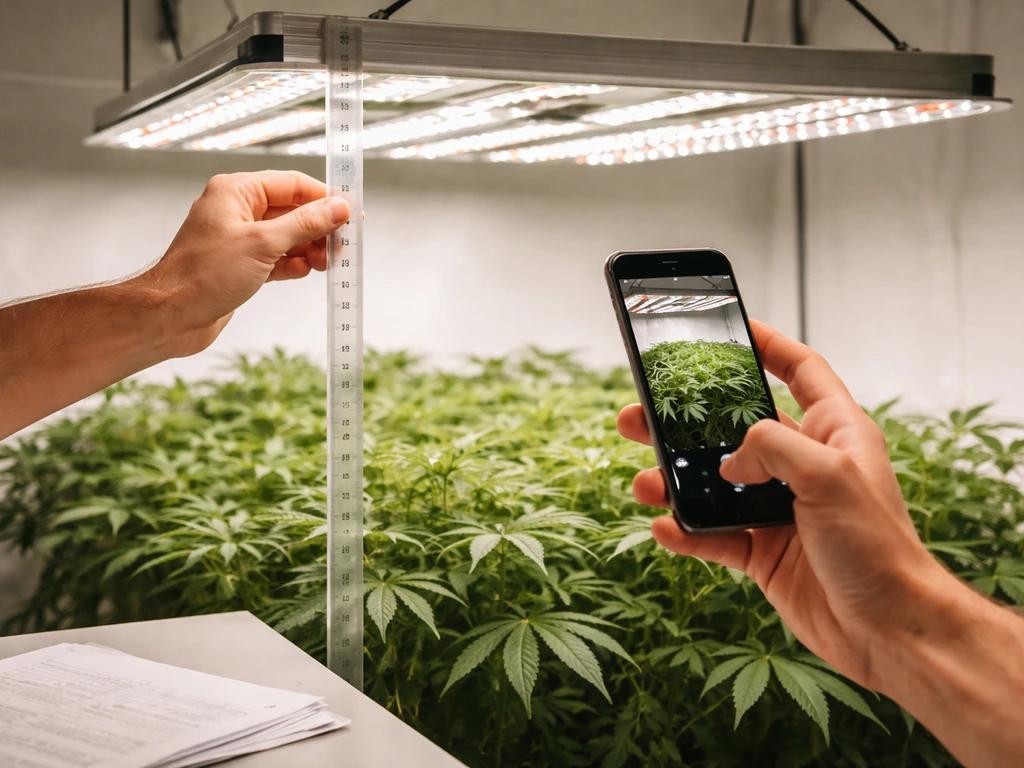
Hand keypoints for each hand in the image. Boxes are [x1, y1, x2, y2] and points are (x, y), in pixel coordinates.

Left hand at [139, 170, 349, 356]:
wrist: (170, 316)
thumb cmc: (202, 276)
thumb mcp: (263, 244)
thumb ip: (304, 224)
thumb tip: (337, 208)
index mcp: (236, 192)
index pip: (292, 184)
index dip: (324, 198)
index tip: (351, 214)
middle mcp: (237, 210)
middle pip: (293, 210)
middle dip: (319, 228)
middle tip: (341, 246)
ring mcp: (239, 238)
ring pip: (288, 236)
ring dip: (309, 248)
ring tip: (325, 263)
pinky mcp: (241, 264)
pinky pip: (278, 257)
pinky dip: (294, 264)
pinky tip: (304, 272)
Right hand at [617, 320, 946, 691]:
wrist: (887, 631)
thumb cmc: (878, 547)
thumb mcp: (829, 474)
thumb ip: (772, 446)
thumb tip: (729, 460)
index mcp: (833, 433)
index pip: (801, 370)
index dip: (768, 344)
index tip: (730, 328)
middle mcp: (803, 466)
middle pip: (735, 428)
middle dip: (686, 420)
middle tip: (641, 412)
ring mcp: (780, 509)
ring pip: (714, 483)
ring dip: (674, 480)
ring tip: (643, 480)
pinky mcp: (764, 552)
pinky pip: (713, 534)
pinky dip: (686, 531)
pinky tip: (665, 528)